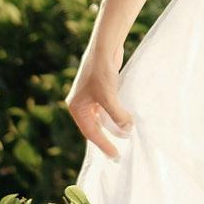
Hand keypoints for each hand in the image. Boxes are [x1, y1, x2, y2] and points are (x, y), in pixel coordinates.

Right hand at [66, 43, 134, 162]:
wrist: (105, 47)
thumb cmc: (102, 72)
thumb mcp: (109, 97)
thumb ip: (117, 115)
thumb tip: (127, 131)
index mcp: (76, 108)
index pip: (91, 132)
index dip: (103, 145)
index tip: (115, 156)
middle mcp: (81, 104)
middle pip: (94, 126)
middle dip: (107, 138)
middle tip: (119, 152)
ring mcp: (90, 96)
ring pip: (102, 117)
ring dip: (113, 125)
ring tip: (125, 136)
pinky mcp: (101, 89)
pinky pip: (107, 107)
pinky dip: (115, 114)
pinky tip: (125, 119)